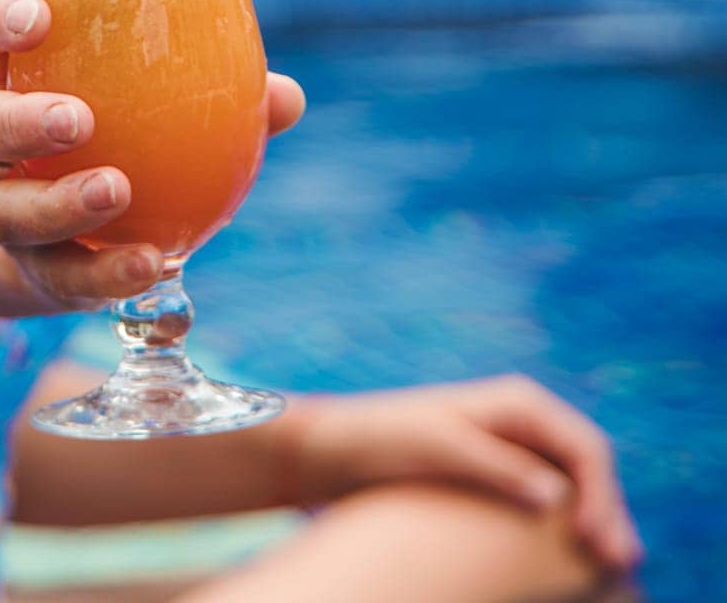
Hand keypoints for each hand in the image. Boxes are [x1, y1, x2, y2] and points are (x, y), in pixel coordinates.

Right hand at [0, 0, 303, 311]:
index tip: (40, 15)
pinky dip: (102, 272)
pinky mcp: (24, 264)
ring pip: (2, 208)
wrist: (58, 215)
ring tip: (115, 191)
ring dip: (57, 203)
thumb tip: (285, 98)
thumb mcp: (145, 91)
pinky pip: (54, 273)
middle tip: (78, 119)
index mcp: (3, 68)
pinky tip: (151, 264)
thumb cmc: (116, 120)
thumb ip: (213, 84)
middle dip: (21, 121)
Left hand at [284, 375, 642, 572]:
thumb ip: (498, 466)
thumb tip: (557, 496)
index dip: (603, 495)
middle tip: (624, 565)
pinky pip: (552, 494)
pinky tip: (575, 554)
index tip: (601, 544)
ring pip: (576, 482)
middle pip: (588, 465)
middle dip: (610, 510)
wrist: (344, 446)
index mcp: (519, 402)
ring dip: (597, 518)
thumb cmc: (388, 439)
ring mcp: (516, 444)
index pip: (585, 447)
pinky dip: (571, 521)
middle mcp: (525, 418)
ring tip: (612, 567)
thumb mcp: (441, 448)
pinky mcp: (502, 469)